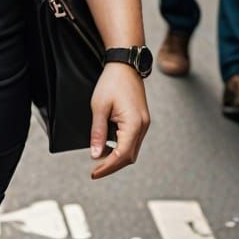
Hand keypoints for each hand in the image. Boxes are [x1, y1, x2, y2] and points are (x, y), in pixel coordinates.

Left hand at [89, 63, 149, 180]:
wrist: (125, 66)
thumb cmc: (111, 83)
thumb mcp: (99, 107)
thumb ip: (98, 133)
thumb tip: (95, 154)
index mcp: (134, 124)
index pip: (122, 155)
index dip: (108, 167)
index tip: (94, 173)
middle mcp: (142, 126)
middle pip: (129, 157)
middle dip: (112, 166)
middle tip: (95, 171)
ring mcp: (144, 124)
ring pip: (132, 150)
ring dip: (117, 158)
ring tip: (99, 160)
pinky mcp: (141, 121)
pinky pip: (132, 141)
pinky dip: (121, 148)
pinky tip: (108, 147)